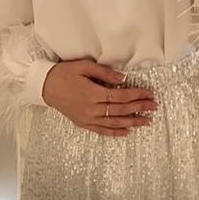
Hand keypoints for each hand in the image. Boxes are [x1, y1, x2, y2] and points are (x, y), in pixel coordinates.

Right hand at [42, 60, 157, 136]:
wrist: (44, 86)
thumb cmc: (64, 73)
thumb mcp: (84, 66)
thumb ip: (105, 73)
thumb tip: (123, 79)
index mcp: (93, 93)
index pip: (121, 96)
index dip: (137, 95)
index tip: (149, 94)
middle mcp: (91, 109)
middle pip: (121, 110)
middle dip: (140, 108)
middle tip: (154, 106)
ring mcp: (87, 118)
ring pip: (115, 123)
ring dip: (133, 122)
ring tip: (147, 121)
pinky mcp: (83, 123)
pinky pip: (102, 130)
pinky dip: (116, 132)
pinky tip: (127, 131)